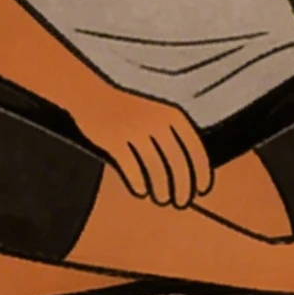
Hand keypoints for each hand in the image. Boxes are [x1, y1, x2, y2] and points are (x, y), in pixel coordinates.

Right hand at [70, 87, 210, 207]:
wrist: (91, 92)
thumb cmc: (128, 106)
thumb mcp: (158, 110)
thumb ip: (173, 134)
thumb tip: (189, 169)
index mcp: (172, 115)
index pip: (195, 149)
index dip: (202, 173)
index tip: (202, 189)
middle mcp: (156, 122)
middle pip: (177, 164)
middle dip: (183, 188)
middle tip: (182, 202)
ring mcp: (134, 131)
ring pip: (155, 169)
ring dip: (162, 190)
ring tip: (163, 199)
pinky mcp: (114, 140)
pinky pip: (131, 169)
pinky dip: (139, 183)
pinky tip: (141, 191)